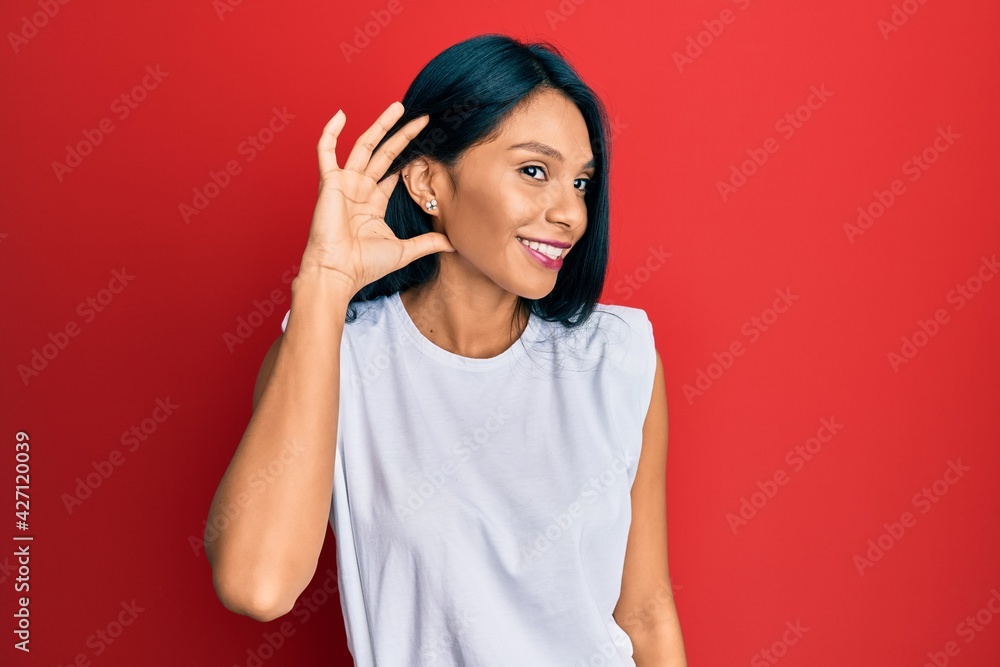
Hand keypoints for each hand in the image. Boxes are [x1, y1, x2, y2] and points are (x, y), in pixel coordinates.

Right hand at [298, 101, 454, 294]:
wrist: (339, 272)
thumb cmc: (365, 265)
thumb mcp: (404, 251)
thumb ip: (427, 243)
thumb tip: (452, 244)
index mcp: (374, 203)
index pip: (394, 171)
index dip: (410, 155)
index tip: (428, 141)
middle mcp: (359, 189)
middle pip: (385, 153)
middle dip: (403, 135)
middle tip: (422, 117)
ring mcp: (344, 184)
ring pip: (364, 146)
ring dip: (380, 126)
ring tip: (398, 107)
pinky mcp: (330, 183)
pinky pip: (326, 151)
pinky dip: (330, 132)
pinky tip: (341, 114)